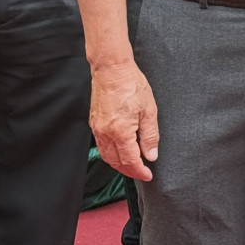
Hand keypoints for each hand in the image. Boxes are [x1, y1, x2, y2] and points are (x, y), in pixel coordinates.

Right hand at [89, 56, 159, 180]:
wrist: (111, 70)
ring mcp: (97, 129)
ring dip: (119, 164)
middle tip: (142, 173)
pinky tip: (120, 152)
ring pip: (106, 156)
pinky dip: (111, 154)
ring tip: (132, 166)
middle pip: (116, 162)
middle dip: (129, 171)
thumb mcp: (149, 110)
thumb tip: (151, 155)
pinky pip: (101, 146)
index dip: (140, 171)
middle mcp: (105, 133)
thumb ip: (150, 135)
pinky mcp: (94, 123)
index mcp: (120, 131)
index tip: (148, 175)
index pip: (130, 160)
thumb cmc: (131, 85)